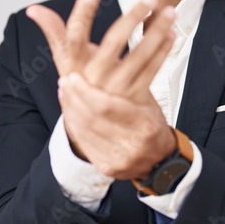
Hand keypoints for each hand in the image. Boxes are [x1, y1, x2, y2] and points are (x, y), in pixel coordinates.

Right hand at [26, 0, 176, 101]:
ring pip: (139, 56)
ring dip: (156, 32)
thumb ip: (54, 33)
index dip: (81, 14)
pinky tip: (170, 33)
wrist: (97, 130)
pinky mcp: (134, 99)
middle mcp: (93, 79)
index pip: (74, 37)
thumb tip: (32, 9)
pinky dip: (162, 50)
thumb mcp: (66, 63)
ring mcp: (115, 91)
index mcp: (73, 67)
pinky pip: (152, 70)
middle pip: (113, 43)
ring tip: (169, 11)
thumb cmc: (81, 85)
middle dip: (131, 18)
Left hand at [58, 72, 176, 179]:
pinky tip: (69, 110)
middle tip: (65, 81)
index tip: (74, 77)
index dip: (86, 91)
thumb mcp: (148, 101)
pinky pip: (84, 143)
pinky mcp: (107, 168)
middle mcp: (132, 144)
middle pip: (92, 118)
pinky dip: (74, 125)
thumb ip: (129, 84)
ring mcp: (119, 159)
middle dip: (75, 98)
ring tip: (65, 92)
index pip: (107, 106)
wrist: (160, 160)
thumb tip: (108, 56)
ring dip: (70, 109)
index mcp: (145, 124)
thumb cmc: (152, 124)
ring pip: (85, 131)